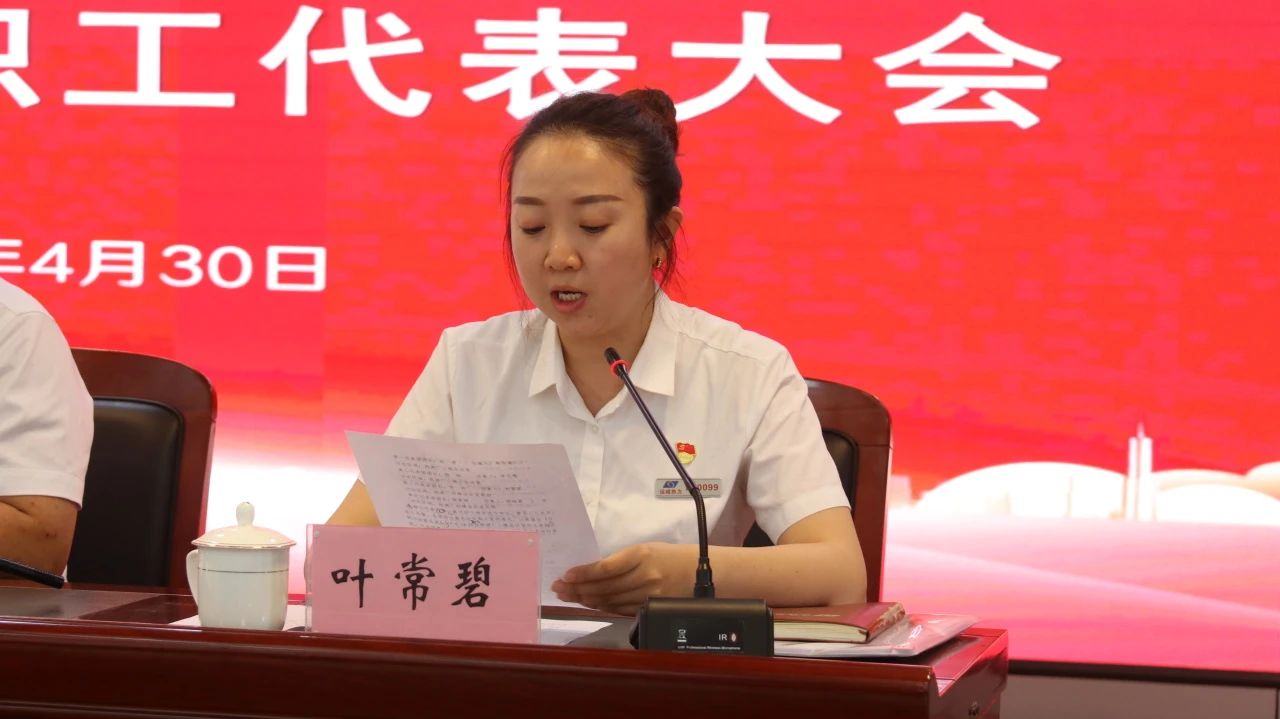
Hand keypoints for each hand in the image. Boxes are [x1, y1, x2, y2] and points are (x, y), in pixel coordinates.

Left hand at [551, 543, 693, 614]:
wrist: (699, 572)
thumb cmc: (668, 556)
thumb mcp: (646, 549)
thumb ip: (621, 560)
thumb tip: (590, 573)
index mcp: (642, 555)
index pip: (606, 567)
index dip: (584, 573)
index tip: (566, 575)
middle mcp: (645, 576)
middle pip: (604, 587)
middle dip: (577, 588)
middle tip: (559, 588)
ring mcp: (648, 595)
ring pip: (610, 601)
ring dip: (586, 599)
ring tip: (568, 596)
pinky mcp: (650, 608)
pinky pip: (620, 610)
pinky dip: (602, 608)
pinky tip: (589, 604)